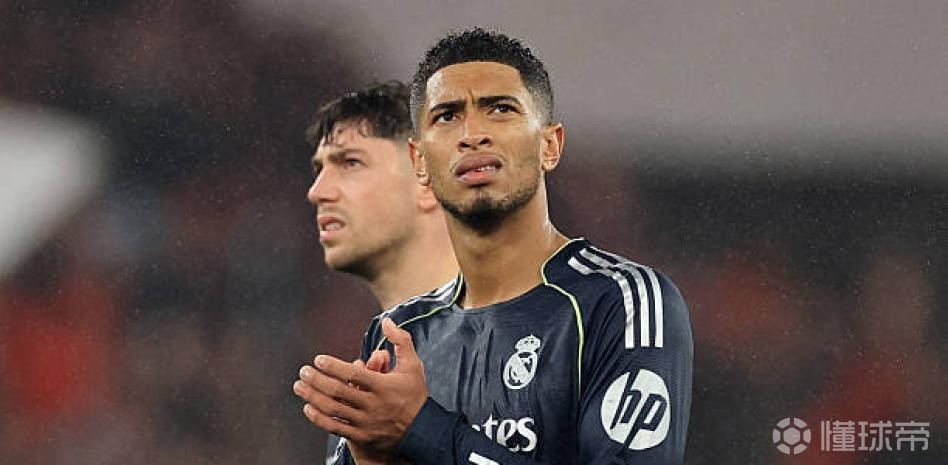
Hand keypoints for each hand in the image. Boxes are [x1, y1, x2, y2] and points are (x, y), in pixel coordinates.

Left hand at [294, 318, 427, 458]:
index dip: (333, 366)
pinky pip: (335, 427)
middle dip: (317, 380)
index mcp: (383, 386)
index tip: (319, 359)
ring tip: (299, 386)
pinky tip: (308, 407)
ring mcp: (365, 422)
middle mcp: (373, 405)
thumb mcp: (413, 365)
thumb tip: (387, 321)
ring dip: (312, 397)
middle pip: (338, 391)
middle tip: (304, 371)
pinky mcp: (361, 436)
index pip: (353, 374)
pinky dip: (318, 417)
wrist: (421, 430)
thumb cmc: (414, 394)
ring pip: (333, 409)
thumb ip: (401, 341)